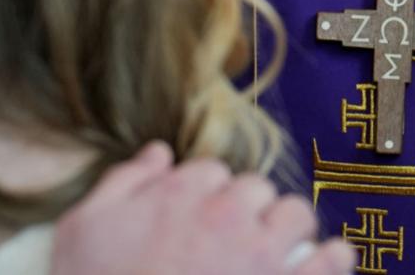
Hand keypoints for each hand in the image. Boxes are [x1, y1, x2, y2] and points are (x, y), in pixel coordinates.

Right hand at [51, 143, 353, 274]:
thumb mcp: (82, 228)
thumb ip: (123, 181)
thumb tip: (157, 152)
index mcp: (181, 193)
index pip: (211, 172)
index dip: (205, 195)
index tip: (199, 218)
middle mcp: (226, 213)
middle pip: (255, 189)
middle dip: (246, 209)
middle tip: (234, 238)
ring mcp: (261, 253)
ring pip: (296, 213)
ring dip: (287, 227)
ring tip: (277, 249)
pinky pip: (332, 259)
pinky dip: (331, 259)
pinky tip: (322, 263)